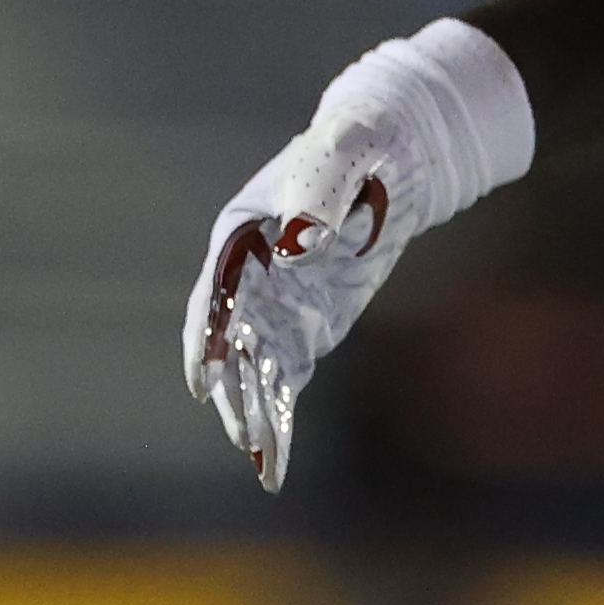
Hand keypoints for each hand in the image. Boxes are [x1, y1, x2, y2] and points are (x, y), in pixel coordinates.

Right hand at [183, 19, 531, 490]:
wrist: (400, 147)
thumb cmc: (361, 139)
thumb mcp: (344, 154)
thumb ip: (319, 194)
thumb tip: (296, 246)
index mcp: (242, 232)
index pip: (215, 293)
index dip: (207, 336)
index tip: (203, 379)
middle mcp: (254, 274)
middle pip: (234, 341)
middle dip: (235, 392)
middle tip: (243, 438)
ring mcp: (283, 299)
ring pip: (260, 365)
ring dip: (257, 412)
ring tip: (262, 465)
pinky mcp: (317, 317)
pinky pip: (293, 369)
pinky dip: (284, 406)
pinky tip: (279, 450)